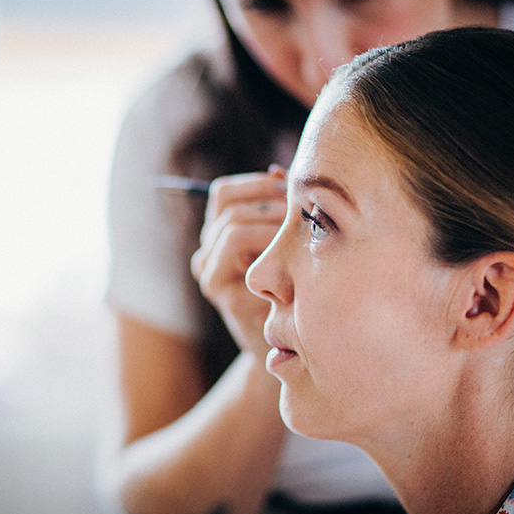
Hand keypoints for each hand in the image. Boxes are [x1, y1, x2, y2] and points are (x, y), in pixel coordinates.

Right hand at [191, 167, 286, 356]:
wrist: (295, 342)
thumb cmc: (299, 286)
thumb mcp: (291, 240)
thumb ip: (281, 208)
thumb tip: (280, 171)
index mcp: (220, 234)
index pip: (224, 193)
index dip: (255, 184)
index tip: (289, 188)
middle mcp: (208, 251)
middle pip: (229, 208)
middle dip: (270, 204)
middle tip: (305, 213)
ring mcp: (210, 273)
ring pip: (232, 229)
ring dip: (271, 225)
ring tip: (301, 234)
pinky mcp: (222, 294)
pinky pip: (240, 255)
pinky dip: (268, 246)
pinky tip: (295, 256)